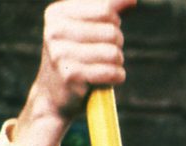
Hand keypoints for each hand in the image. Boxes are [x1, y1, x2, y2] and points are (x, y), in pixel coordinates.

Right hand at [15, 0, 135, 145]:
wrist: (53, 96)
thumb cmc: (76, 58)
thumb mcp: (86, 29)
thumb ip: (109, 11)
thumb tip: (132, 0)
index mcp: (58, 13)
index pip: (106, 9)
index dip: (113, 24)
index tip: (100, 35)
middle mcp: (55, 30)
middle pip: (113, 32)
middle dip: (115, 45)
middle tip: (98, 56)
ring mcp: (61, 53)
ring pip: (115, 53)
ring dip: (116, 64)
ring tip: (99, 68)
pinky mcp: (72, 76)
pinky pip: (114, 72)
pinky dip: (116, 78)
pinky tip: (102, 80)